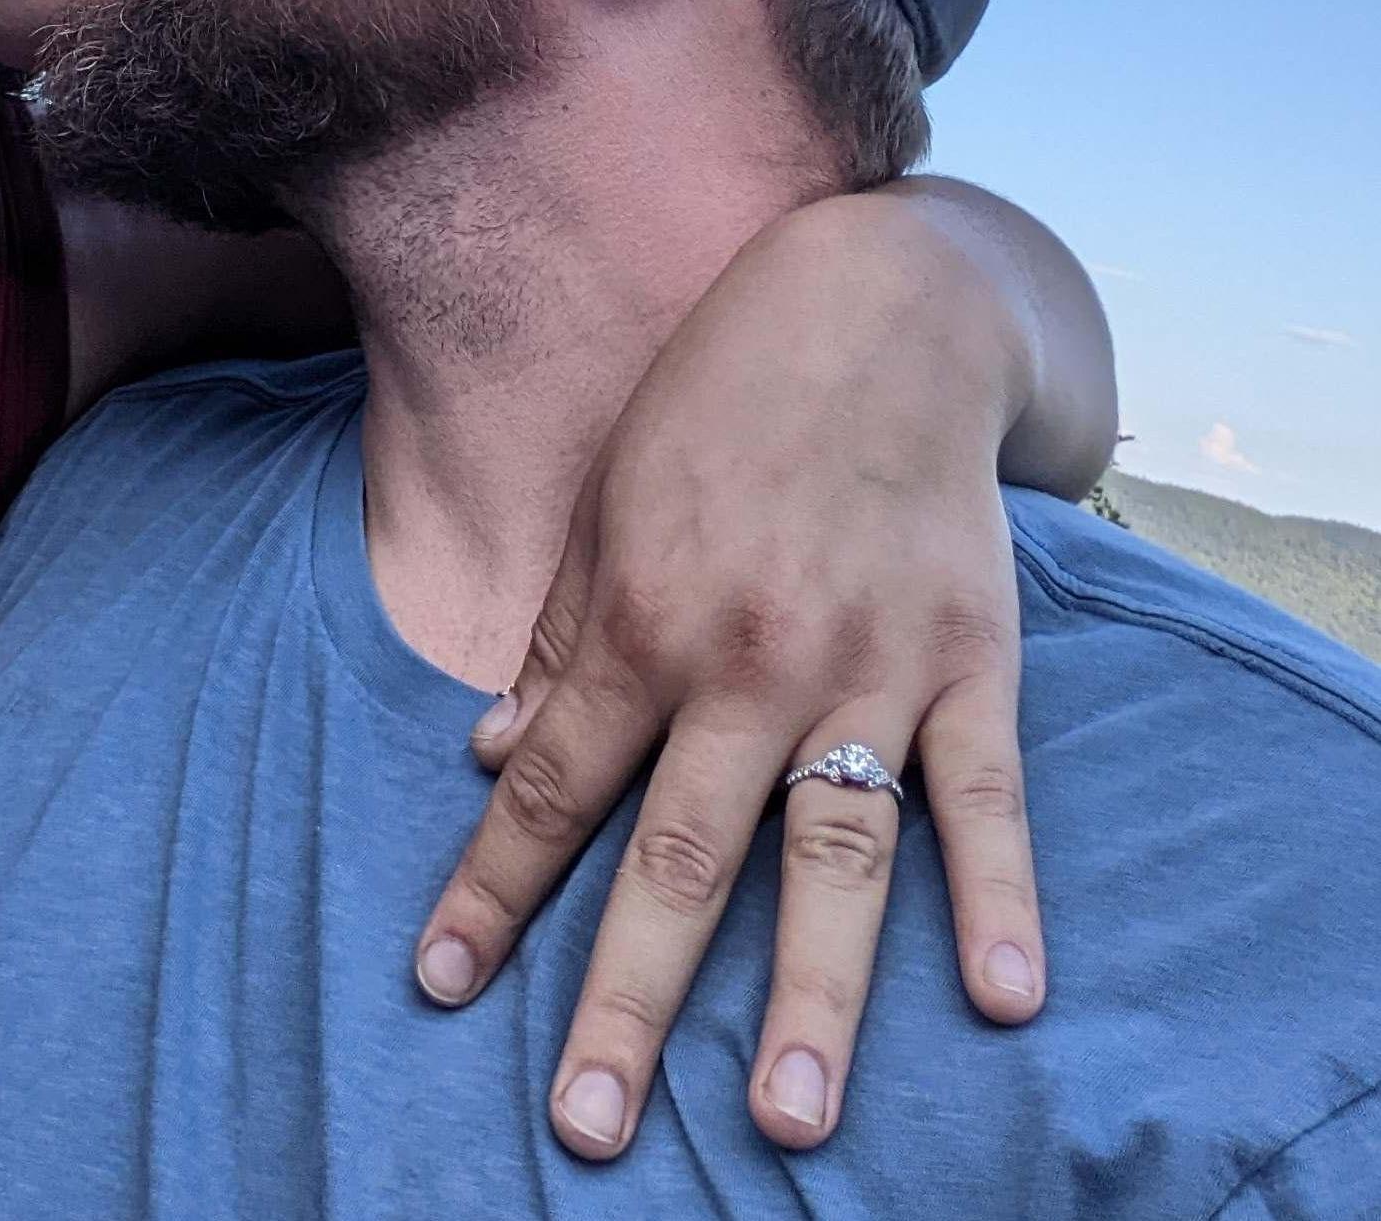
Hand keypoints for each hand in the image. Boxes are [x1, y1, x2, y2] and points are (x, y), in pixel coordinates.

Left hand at [413, 193, 1046, 1157]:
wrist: (871, 311)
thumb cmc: (714, 408)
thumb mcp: (606, 508)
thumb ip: (559, 645)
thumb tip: (491, 761)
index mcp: (641, 625)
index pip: (549, 791)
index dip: (491, 892)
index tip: (438, 986)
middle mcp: (745, 663)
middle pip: (680, 860)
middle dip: (628, 999)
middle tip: (586, 1128)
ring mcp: (865, 666)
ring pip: (831, 855)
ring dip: (812, 996)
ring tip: (788, 1124)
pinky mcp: (968, 656)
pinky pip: (985, 792)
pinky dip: (997, 891)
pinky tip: (1000, 995)